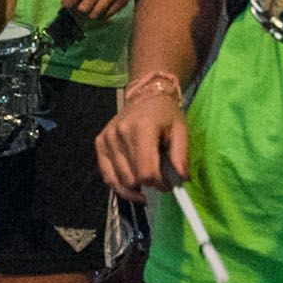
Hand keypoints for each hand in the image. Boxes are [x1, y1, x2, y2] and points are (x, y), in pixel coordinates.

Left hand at [46, 0, 138, 23]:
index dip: (68, 2)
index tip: (66, 4)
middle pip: (85, 7)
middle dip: (78, 9)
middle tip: (78, 4)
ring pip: (96, 14)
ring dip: (89, 13)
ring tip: (88, 4)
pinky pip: (107, 15)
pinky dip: (101, 13)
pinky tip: (99, 4)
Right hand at [98, 82, 187, 198]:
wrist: (146, 95)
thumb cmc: (165, 114)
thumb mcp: (180, 130)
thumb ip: (181, 155)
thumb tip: (182, 180)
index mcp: (142, 128)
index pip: (146, 172)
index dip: (159, 184)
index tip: (168, 183)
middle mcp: (120, 133)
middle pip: (132, 178)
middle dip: (148, 185)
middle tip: (159, 179)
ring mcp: (107, 138)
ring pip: (119, 180)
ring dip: (135, 186)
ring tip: (146, 180)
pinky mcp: (99, 143)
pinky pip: (107, 176)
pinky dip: (120, 185)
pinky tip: (132, 186)